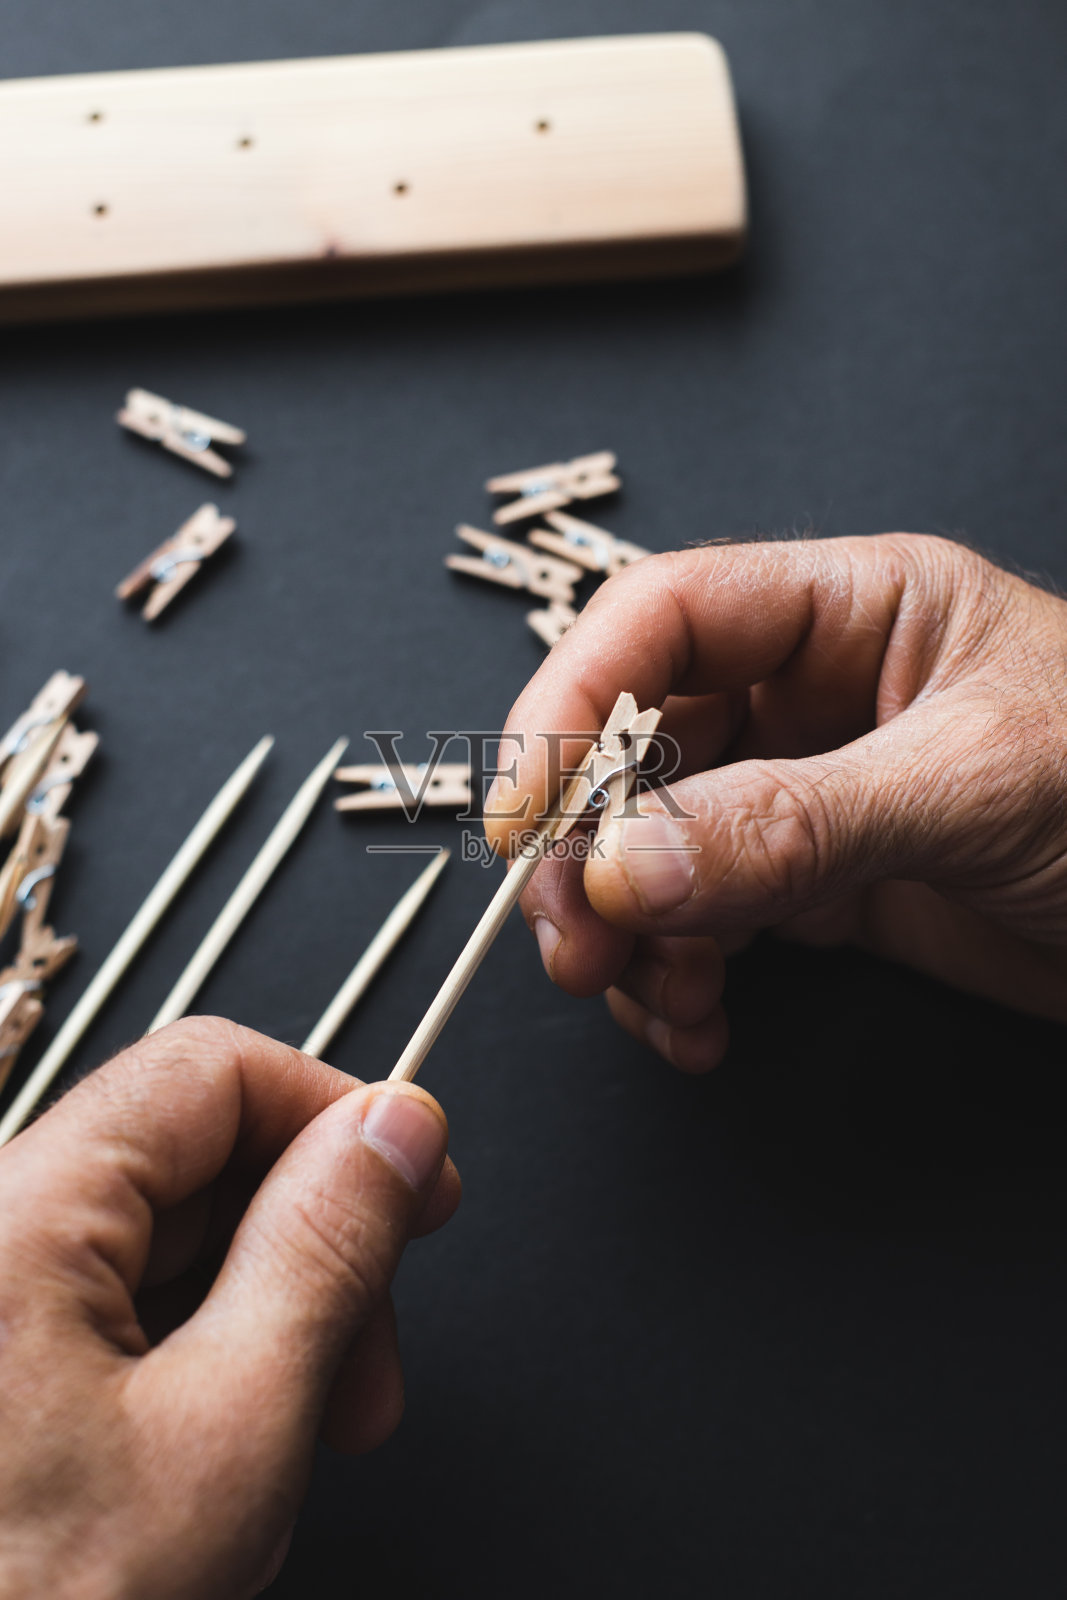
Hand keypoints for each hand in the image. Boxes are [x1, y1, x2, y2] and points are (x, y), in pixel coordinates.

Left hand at [0, 1017, 459, 1598]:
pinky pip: (113, 1305)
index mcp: (16, 1214)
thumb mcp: (226, 1435)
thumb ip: (324, 1254)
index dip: (335, 1115)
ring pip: (162, 1237)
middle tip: (371, 1364)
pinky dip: (194, 1357)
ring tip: (307, 1435)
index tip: (417, 1191)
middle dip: (309, 1241)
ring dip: (261, 1313)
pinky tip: (224, 1452)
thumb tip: (396, 1128)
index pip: (211, 1069)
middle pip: (192, 1153)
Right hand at [485, 534, 1066, 1070]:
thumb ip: (795, 822)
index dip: (571, 700)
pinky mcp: (819, 889)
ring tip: (650, 1002)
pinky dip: (676, 980)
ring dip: (624, 929)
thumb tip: (622, 862)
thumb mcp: (977, 787)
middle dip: (588, 848)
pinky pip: (702, 923)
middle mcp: (814, 694)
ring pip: (653, 846)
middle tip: (573, 942)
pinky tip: (696, 1024)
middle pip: (633, 743)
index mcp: (853, 609)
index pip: (663, 617)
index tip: (525, 814)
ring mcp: (809, 794)